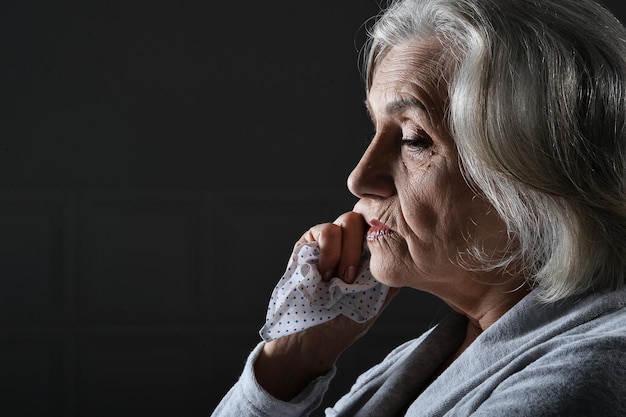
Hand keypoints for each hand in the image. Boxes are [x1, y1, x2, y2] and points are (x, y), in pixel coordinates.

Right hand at [254, 211, 398, 400]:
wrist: (314, 335)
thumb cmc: (345, 320)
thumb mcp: (378, 293)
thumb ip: (389, 265)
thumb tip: (404, 243)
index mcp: (374, 251)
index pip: (386, 226)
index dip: (386, 237)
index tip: (379, 267)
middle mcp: (354, 240)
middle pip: (370, 216)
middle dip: (362, 248)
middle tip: (352, 278)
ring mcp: (332, 238)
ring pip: (349, 220)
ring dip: (346, 252)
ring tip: (337, 279)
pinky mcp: (309, 241)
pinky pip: (326, 230)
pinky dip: (328, 252)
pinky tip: (324, 274)